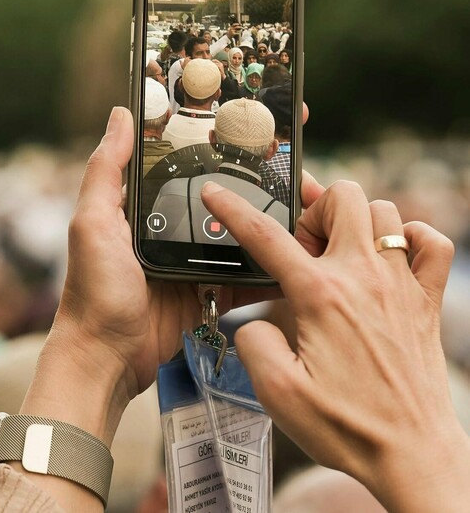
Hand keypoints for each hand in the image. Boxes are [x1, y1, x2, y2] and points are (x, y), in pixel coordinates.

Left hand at [53, 107, 319, 407]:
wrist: (104, 360)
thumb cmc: (92, 291)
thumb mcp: (92, 223)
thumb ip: (107, 170)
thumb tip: (121, 113)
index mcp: (146, 204)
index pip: (190, 159)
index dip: (222, 138)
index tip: (259, 116)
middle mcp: (173, 227)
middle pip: (226, 193)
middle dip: (264, 179)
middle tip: (302, 165)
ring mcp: (195, 261)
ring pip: (246, 233)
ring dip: (278, 222)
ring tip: (315, 205)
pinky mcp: (211, 295)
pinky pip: (250, 277)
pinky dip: (276, 269)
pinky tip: (305, 254)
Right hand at [203, 180, 469, 511]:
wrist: (412, 454)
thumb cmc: (346, 427)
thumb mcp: (275, 392)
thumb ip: (252, 341)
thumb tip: (254, 319)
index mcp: (319, 297)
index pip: (266, 236)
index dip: (232, 208)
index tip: (216, 191)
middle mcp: (363, 279)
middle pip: (342, 197)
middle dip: (314, 208)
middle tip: (302, 246)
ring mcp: (401, 286)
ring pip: (384, 211)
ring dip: (356, 222)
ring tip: (339, 254)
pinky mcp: (427, 302)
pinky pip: (430, 242)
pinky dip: (411, 239)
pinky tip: (390, 260)